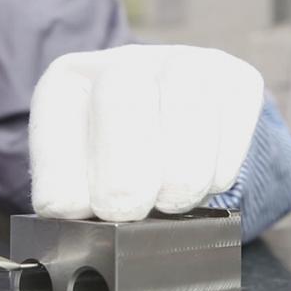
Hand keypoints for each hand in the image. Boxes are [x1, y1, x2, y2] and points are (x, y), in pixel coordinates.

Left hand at [29, 44, 262, 221]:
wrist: (168, 127)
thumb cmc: (113, 163)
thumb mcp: (78, 179)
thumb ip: (74, 200)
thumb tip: (86, 228)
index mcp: (65, 85)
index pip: (56, 128)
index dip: (72, 184)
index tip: (86, 212)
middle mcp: (121, 62)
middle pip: (122, 98)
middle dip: (127, 176)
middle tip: (132, 212)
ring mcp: (183, 63)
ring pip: (187, 108)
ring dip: (181, 178)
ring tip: (171, 201)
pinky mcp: (235, 78)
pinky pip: (233, 124)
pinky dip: (220, 169)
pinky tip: (203, 176)